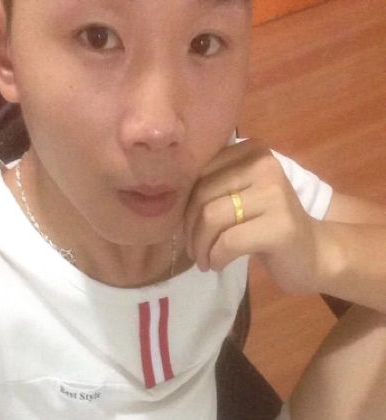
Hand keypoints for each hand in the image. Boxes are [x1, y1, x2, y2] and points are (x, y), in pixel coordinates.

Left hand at [183, 138, 323, 293]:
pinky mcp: (281, 225)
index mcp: (251, 150)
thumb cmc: (267, 224)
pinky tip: (217, 265)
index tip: (188, 226)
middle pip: (202, 194)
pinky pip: (229, 241)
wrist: (311, 253)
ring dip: (200, 246)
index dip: (186, 203)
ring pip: (212, 217)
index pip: (199, 172)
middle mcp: (264, 164)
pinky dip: (216, 257)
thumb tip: (169, 196)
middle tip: (194, 250)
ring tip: (204, 260)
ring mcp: (275, 193)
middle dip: (190, 229)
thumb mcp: (239, 195)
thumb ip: (212, 186)